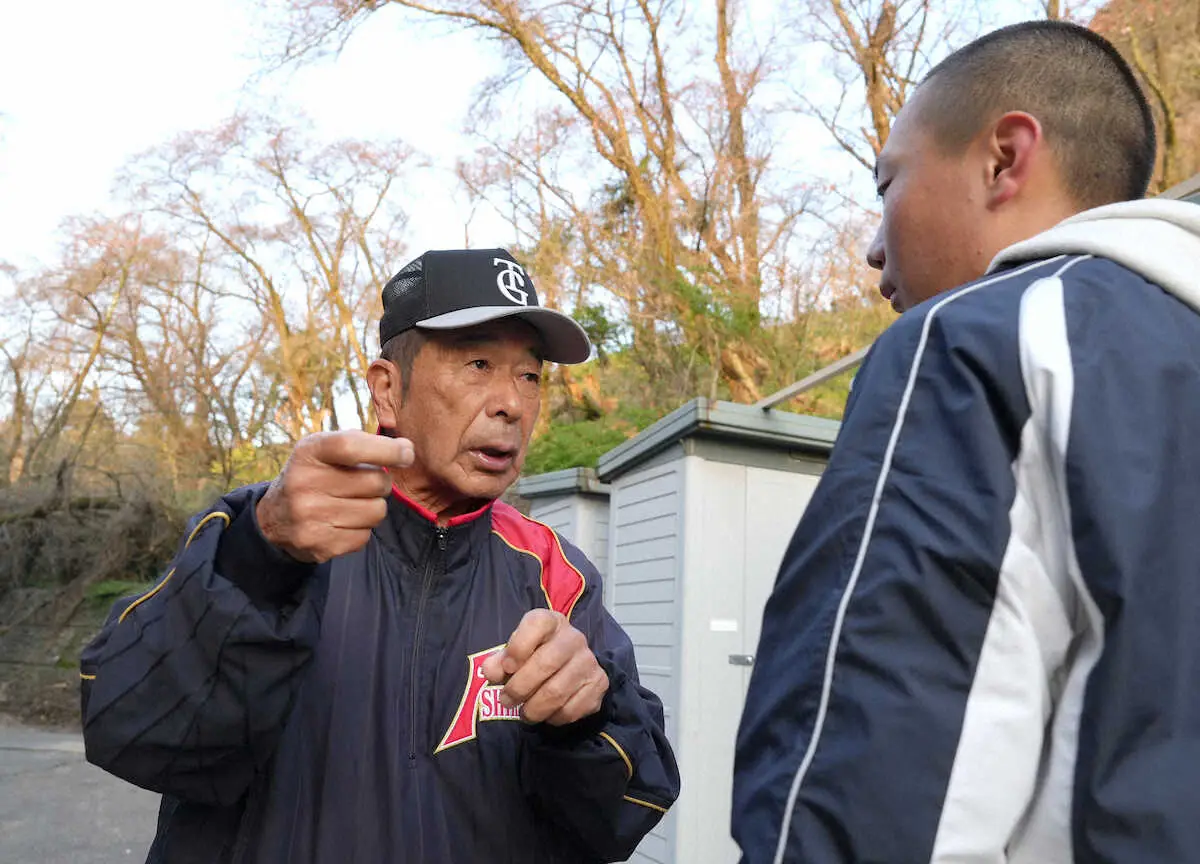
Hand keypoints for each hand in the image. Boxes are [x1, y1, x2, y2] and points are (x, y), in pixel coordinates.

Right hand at [256, 430, 413, 563]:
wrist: (273, 518)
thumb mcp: (323, 449)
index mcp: (309, 453)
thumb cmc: (312, 475)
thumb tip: (406, 449)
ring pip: (376, 511)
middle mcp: (304, 483)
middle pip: (376, 483)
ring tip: (352, 503)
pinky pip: (365, 536)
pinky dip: (361, 529)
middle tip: (364, 484)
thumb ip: (361, 443)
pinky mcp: (319, 545)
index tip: (407, 453)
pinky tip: (342, 522)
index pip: (351, 446)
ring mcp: (310, 517)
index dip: (386, 450)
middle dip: (380, 483)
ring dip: (373, 507)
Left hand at [481, 609, 608, 725]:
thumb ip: (499, 661)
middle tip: (506, 701)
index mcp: (551, 621)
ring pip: (557, 692)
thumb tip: (490, 671)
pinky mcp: (599, 685)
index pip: (537, 625)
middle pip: (546, 663)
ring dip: (534, 708)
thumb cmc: (535, 656)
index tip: (506, 668)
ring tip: (523, 713)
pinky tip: (546, 714)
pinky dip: (553, 718)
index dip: (517, 648)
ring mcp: (589, 661)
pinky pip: (571, 709)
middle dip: (520, 687)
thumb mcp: (514, 653)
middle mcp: (574, 638)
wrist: (569, 666)